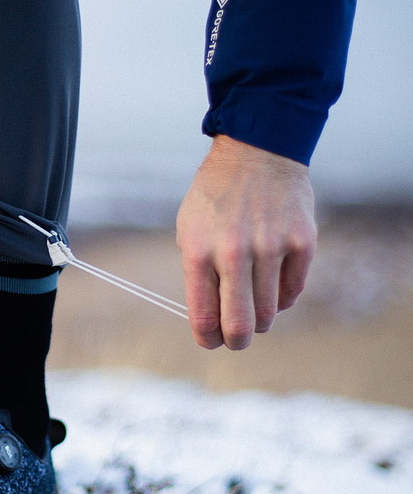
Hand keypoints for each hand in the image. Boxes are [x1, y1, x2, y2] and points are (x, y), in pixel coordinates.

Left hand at [176, 134, 315, 349]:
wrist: (257, 152)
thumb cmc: (216, 198)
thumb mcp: (190, 230)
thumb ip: (198, 274)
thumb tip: (211, 320)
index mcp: (199, 250)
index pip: (203, 316)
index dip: (208, 339)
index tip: (212, 341)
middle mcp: (234, 251)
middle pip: (240, 325)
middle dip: (237, 341)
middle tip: (237, 340)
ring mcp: (271, 246)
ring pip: (269, 313)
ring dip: (260, 319)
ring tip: (254, 306)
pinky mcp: (302, 242)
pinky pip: (292, 292)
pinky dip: (282, 296)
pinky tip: (272, 283)